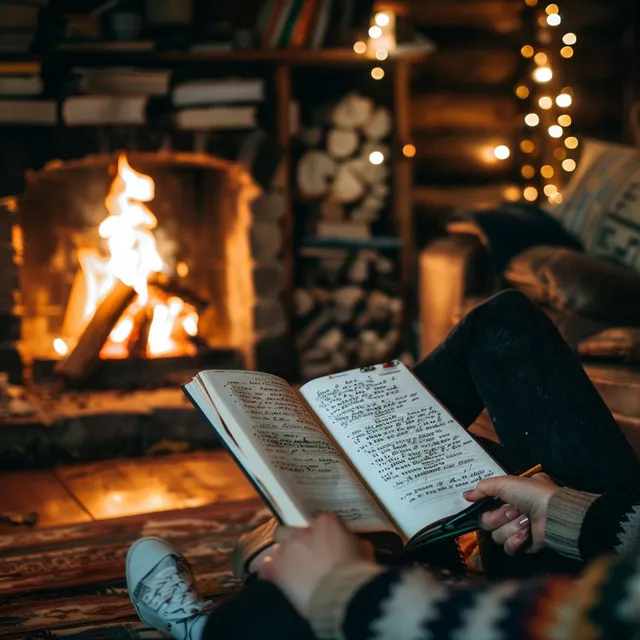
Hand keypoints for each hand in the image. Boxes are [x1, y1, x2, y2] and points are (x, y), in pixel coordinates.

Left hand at [259, 513, 374, 616]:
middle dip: (296, 541)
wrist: (343, 595)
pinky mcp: (277, 569)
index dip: (322, 535)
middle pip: (293, 530)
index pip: (320, 522)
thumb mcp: (364, 552)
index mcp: (327, 523)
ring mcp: (288, 548)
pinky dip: (269, 572)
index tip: (327, 546)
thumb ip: (356, 544)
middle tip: (306, 556)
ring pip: (278, 546)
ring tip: (292, 571)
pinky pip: (266, 567)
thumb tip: (357, 546)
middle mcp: (303, 531)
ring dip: (285, 556)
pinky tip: (275, 579)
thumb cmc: (358, 573)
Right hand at [464, 473, 558, 554]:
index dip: (485, 507)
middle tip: (513, 511)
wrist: (554, 514)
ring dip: (511, 528)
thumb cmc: (532, 494)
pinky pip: (509, 548)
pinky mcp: (524, 546)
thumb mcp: (505, 482)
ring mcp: (517, 530)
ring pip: (497, 536)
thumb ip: (483, 488)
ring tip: (525, 522)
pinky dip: (517, 541)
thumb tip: (465, 496)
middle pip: (487, 522)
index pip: (484, 506)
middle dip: (499, 517)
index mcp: (506, 498)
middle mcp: (511, 513)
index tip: (491, 504)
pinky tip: (527, 534)